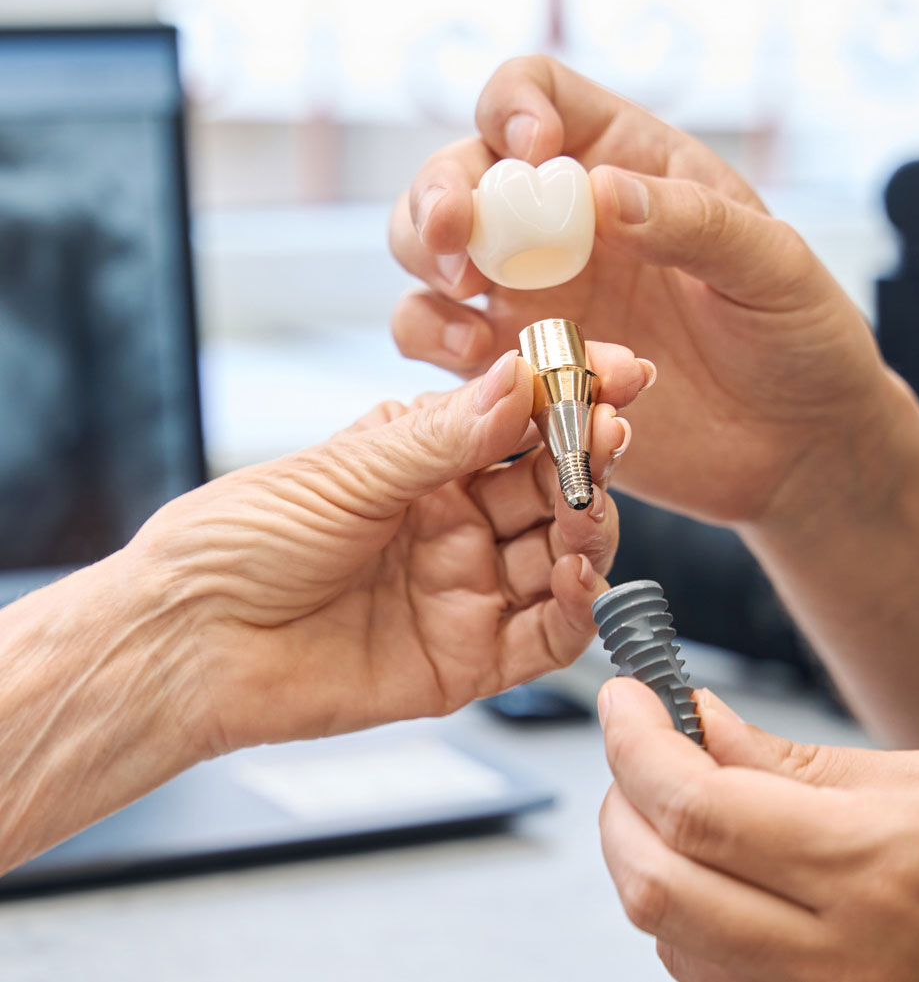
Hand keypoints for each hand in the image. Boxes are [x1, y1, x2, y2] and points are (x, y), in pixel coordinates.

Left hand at [127, 346, 646, 755]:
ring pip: (562, 557)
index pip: (521, 421)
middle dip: (589, 459)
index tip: (620, 372)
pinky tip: (580, 577)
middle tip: (610, 435)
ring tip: (590, 508)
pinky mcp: (469, 658)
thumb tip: (520, 380)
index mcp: (426, 462)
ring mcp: (466, 590)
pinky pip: (546, 635)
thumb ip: (443, 437)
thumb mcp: (345, 472)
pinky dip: (577, 608)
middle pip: (552, 488)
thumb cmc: (238, 541)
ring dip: (590, 529)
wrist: (184, 644)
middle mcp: (456, 523)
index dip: (573, 396)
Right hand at [389, 56, 890, 526]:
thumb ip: (691, 222)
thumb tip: (599, 192)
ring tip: (472, 303)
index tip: (535, 151)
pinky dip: (447, 355)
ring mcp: (535, 300)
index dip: (513, 109)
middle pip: (454, 177)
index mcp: (623, 164)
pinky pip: (447, 353)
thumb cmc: (799, 335)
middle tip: (458, 238)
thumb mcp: (771, 265)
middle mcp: (562, 226)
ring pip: (429, 262)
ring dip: (427, 271)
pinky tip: (500, 374)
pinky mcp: (524, 373)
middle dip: (437, 198)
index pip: (532, 97)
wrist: (799, 443)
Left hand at [596, 678, 918, 981]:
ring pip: (668, 938)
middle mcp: (835, 958)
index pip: (693, 806)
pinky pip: (708, 981)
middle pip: (654, 882)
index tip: (627, 696)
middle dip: (622, 802)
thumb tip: (701, 724)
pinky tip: (720, 873)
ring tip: (684, 801)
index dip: (636, 741)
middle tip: (642, 745)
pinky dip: (688, 917)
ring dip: (650, 858)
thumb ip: (797, 765)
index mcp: (871, 867)